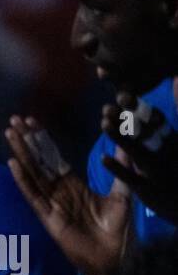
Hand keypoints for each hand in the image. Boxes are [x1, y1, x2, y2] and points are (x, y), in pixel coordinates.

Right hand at [5, 114, 132, 274]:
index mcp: (73, 186)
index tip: (32, 120)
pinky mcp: (49, 217)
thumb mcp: (122, 192)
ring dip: (20, 153)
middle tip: (13, 120)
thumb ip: (119, 167)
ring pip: (32, 174)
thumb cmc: (117, 230)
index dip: (42, 139)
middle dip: (26, 141)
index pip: (53, 157)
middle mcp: (58, 192)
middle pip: (38, 161)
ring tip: (9, 134)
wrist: (114, 257)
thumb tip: (123, 141)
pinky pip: (33, 195)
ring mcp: (51, 204)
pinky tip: (14, 163)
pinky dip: (23, 179)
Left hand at [99, 90, 177, 226]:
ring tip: (103, 123)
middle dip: (127, 118)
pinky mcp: (150, 191)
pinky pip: (133, 179)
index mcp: (175, 142)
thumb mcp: (177, 146)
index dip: (140, 107)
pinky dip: (119, 168)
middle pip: (147, 132)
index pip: (157, 121)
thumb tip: (175, 84)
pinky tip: (103, 158)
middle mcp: (168, 154)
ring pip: (139, 152)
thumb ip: (170, 121)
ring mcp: (159, 173)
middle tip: (107, 105)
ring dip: (122, 137)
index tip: (123, 92)